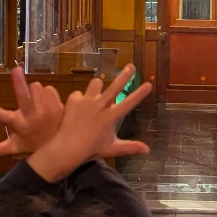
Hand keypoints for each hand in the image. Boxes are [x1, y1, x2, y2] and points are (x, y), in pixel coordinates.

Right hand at [0, 67, 64, 161]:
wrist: (63, 146)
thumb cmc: (34, 144)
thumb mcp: (16, 147)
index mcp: (19, 125)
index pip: (3, 117)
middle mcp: (32, 117)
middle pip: (24, 96)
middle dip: (18, 83)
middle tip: (15, 70)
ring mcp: (47, 110)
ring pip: (36, 86)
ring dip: (34, 91)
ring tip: (36, 104)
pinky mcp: (59, 105)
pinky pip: (49, 88)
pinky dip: (46, 93)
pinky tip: (47, 103)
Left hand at [27, 65, 153, 180]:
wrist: (67, 148)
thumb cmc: (91, 150)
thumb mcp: (112, 149)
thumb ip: (130, 147)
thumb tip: (147, 150)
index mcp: (111, 117)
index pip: (129, 102)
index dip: (140, 93)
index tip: (148, 84)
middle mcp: (101, 105)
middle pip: (115, 86)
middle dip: (124, 75)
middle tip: (131, 66)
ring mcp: (87, 101)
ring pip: (96, 83)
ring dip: (97, 87)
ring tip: (95, 93)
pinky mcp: (74, 100)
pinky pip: (78, 94)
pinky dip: (79, 99)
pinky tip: (77, 108)